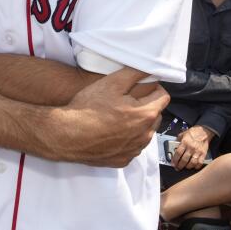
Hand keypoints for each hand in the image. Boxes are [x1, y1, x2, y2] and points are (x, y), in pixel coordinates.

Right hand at [44, 68, 168, 167]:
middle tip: (124, 101)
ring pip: (145, 132)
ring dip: (137, 123)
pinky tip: (111, 132)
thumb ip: (136, 73)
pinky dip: (127, 139)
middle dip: (145, 106)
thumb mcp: (112, 82)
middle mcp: (145, 135)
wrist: (67, 135)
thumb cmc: (89, 107)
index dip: (152, 89)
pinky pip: (133, 146)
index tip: (137, 88)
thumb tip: (152, 69)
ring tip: (116, 117)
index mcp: (146, 114)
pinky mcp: (124, 160)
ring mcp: (135, 150)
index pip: (163, 97)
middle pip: (155, 115)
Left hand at [171, 126, 213, 170]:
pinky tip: (194, 166)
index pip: (178, 153)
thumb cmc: (193, 132)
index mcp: (185, 142)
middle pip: (184, 160)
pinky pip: (200, 163)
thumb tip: (173, 146)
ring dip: (187, 167)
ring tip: (185, 167)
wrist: (204, 131)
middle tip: (178, 168)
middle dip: (180, 166)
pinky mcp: (203, 154)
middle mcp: (191, 147)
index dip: (175, 160)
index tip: (173, 164)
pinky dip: (196, 166)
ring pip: (192, 163)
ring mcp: (198, 151)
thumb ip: (178, 140)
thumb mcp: (183, 134)